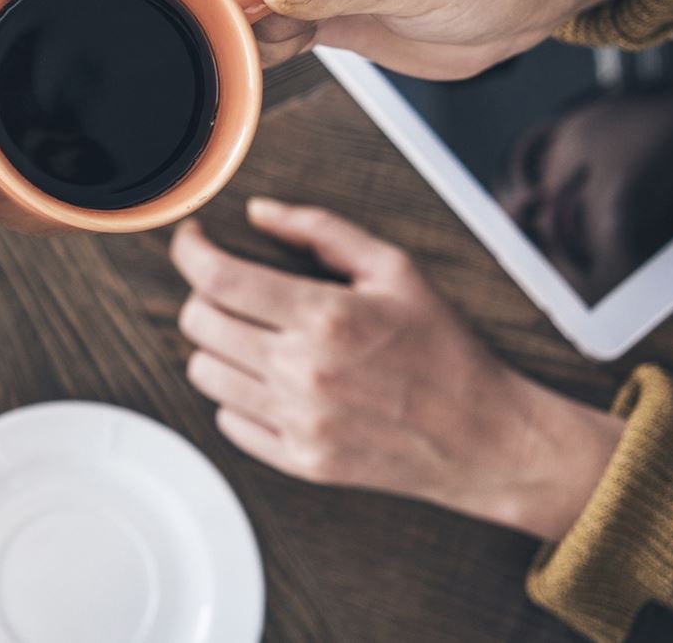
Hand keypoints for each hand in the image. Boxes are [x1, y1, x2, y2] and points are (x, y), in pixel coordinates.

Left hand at [171, 198, 622, 539]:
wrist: (483, 437)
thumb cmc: (443, 348)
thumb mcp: (395, 269)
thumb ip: (321, 231)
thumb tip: (259, 212)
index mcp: (326, 317)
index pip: (217, 278)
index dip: (190, 251)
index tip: (192, 241)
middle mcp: (303, 371)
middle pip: (198, 323)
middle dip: (204, 294)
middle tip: (232, 288)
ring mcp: (298, 421)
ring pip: (203, 372)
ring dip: (217, 346)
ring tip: (254, 335)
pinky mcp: (299, 460)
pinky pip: (227, 421)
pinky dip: (237, 395)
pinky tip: (270, 379)